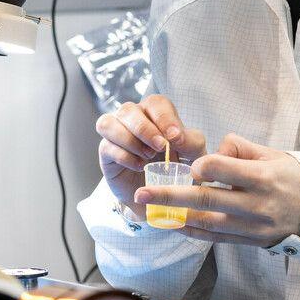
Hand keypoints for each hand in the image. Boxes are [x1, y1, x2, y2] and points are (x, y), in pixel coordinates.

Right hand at [96, 95, 206, 218]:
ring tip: (147, 157)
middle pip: (129, 110)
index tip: (175, 138)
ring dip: (129, 140)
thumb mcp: (193, 157)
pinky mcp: (106, 152)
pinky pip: (106, 146)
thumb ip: (191, 143)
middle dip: (145, 129)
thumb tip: (177, 136)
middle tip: (161, 147)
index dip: (164, 118)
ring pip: (109, 123)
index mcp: (155, 113)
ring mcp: (116, 134)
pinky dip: (124, 157)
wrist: (160, 195)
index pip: (156, 103)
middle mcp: (132, 118)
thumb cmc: (177, 168)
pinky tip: (139, 167)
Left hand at [134, 134, 299, 247]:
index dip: (203, 166)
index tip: (192, 166)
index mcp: (263, 177)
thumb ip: (239, 148)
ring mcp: (253, 227)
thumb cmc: (290, 175)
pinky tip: (171, 225)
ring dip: (175, 218)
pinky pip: (216, 238)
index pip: (225, 170)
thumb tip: (211, 151)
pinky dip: (191, 232)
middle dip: (171, 197)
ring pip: (208, 223)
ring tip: (149, 211)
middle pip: (207, 201)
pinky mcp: (250, 242)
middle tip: (142, 193)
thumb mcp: (271, 153)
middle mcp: (257, 205)